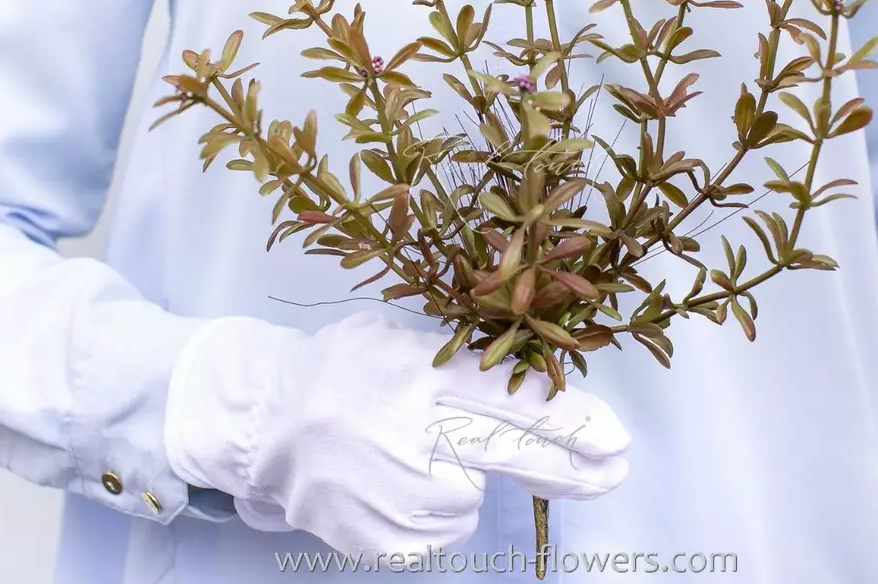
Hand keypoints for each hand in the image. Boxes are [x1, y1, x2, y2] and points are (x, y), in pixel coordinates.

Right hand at [164, 311, 629, 553]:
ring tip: (410, 456)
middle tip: (612, 474)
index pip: (511, 399)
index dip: (569, 421)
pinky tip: (392, 484)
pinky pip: (437, 534)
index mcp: (419, 376)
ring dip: (460, 482)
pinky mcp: (376, 534)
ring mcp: (392, 489)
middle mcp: (410, 431)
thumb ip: (459, 365)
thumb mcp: (397, 343)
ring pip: (469, 499)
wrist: (263, 421)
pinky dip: (428, 514)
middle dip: (569, 467)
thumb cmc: (340, 372)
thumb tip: (540, 396)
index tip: (615, 438)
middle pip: (510, 454)